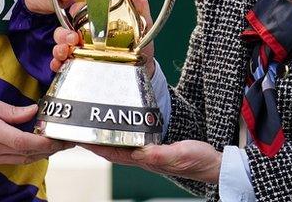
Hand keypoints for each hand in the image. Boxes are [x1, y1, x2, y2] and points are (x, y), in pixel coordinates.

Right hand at [0, 95, 70, 166]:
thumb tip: (33, 112)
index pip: (23, 141)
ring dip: (40, 153)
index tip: (58, 137)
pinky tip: (35, 146)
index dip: (43, 141)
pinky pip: (12, 160)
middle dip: (49, 148)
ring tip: (56, 144)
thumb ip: (11, 110)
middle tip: (66, 141)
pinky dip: (27, 154)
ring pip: (22, 159)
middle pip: (26, 153)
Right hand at [50, 0, 156, 78]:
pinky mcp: (77, 68)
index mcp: (96, 22)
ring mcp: (80, 51)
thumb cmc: (139, 44)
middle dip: (63, 33)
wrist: (143, 69)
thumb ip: (139, 5)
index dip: (75, 10)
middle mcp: (85, 35)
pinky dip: (57, 64)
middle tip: (72, 38)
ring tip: (66, 52)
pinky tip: (60, 64)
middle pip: (64, 29)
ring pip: (60, 46)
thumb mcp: (143, 22)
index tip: (77, 12)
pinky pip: (61, 64)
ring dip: (58, 47)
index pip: (79, 11)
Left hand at [83, 140, 221, 183]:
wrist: (212, 164)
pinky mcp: (156, 148)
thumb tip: (139, 151)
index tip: (79, 137)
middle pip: (112, 150)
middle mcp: (144, 158)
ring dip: (105, 138)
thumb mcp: (180, 154)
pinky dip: (121, 134)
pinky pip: (132, 140)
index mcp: (146, 160)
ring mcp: (149, 154)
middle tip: (79, 129)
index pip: (113, 154)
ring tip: (92, 126)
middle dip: (95, 142)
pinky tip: (119, 127)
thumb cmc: (197, 161)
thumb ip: (160, 154)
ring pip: (120, 146)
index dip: (95, 147)